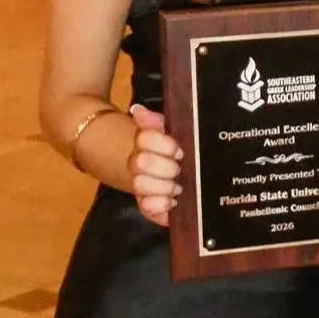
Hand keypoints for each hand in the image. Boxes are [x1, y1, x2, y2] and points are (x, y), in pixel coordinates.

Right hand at [127, 104, 181, 227]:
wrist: (172, 173)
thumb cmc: (175, 150)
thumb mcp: (171, 131)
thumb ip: (157, 121)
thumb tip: (138, 110)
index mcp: (146, 143)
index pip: (145, 138)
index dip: (165, 146)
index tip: (179, 151)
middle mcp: (139, 164)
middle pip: (142, 163)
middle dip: (166, 167)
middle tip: (180, 169)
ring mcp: (141, 185)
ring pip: (140, 185)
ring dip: (163, 187)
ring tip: (178, 187)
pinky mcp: (147, 205)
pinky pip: (146, 208)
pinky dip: (160, 206)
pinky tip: (173, 203)